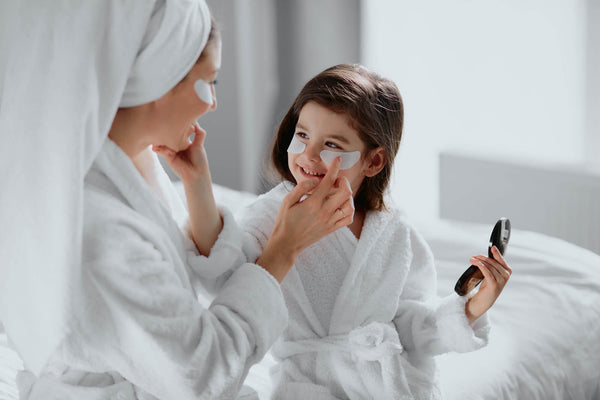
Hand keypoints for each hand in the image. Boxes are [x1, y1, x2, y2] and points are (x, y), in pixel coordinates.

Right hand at [152, 123, 209, 183]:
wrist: (196, 173)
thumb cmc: (199, 160)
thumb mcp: (199, 144)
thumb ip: (199, 134)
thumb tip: (196, 123)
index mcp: (184, 140)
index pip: (178, 129)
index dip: (177, 124)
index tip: (176, 119)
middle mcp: (176, 143)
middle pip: (169, 133)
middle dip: (167, 129)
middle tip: (167, 126)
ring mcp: (171, 149)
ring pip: (163, 140)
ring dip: (162, 138)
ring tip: (165, 138)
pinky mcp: (167, 156)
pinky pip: (160, 149)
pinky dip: (161, 148)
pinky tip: (166, 150)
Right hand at [257, 157, 353, 281]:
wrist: (287, 243)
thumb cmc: (285, 221)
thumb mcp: (287, 201)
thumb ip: (301, 187)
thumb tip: (315, 180)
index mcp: (313, 203)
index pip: (329, 181)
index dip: (335, 168)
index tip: (337, 160)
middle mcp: (324, 212)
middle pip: (346, 192)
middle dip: (344, 181)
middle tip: (336, 179)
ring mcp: (329, 222)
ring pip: (350, 206)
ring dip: (348, 196)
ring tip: (339, 192)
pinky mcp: (331, 229)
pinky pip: (348, 219)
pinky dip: (349, 209)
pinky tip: (341, 205)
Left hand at [464, 246, 511, 322]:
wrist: (484, 300)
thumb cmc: (487, 286)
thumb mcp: (491, 273)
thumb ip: (492, 264)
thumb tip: (486, 254)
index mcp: (507, 271)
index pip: (500, 259)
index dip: (496, 253)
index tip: (492, 247)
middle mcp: (506, 275)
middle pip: (492, 262)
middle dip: (482, 258)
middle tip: (473, 257)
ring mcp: (501, 280)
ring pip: (488, 266)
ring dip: (479, 261)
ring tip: (472, 260)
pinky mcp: (494, 284)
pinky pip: (487, 272)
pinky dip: (481, 266)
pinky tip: (476, 263)